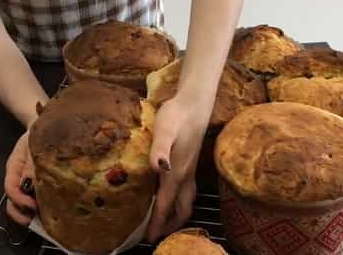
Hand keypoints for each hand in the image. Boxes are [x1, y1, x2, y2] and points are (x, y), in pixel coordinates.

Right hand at [4, 131, 37, 225]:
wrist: (45, 128)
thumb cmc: (38, 135)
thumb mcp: (34, 145)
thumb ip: (32, 165)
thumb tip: (32, 183)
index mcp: (14, 168)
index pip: (10, 188)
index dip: (19, 200)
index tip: (33, 206)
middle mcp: (18, 179)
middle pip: (12, 203)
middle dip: (21, 215)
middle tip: (35, 221)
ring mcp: (26, 184)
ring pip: (21, 206)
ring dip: (30, 215)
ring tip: (43, 221)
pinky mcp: (38, 186)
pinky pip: (34, 201)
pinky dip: (40, 210)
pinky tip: (51, 213)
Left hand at [146, 95, 210, 241]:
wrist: (194, 103)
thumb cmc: (177, 116)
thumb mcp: (165, 130)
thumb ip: (160, 149)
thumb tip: (158, 167)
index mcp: (177, 173)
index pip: (166, 206)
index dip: (157, 223)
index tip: (148, 239)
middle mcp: (185, 176)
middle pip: (181, 209)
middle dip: (170, 225)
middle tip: (155, 235)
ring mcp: (189, 170)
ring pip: (186, 200)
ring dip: (176, 214)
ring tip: (163, 221)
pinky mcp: (189, 162)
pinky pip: (185, 191)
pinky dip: (177, 201)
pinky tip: (167, 194)